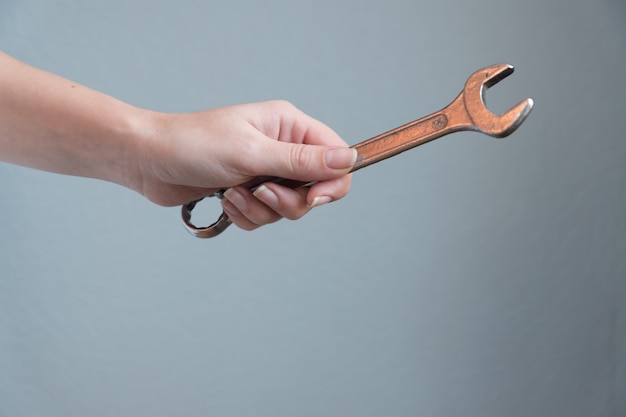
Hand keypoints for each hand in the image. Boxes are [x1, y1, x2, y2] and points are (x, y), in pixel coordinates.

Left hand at [131, 100, 355, 230]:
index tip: (315, 198)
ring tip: (234, 194)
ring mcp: (265, 171)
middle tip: (261, 192)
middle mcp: (282, 148)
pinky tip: (226, 200)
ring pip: (289, 208)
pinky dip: (247, 216)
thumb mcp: (252, 153)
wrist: (149, 161)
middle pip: (315, 188)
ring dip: (261, 209)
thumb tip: (349, 159)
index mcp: (289, 126)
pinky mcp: (249, 192)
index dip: (333, 181)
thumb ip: (302, 161)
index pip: (335, 156)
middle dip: (288, 200)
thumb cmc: (194, 144)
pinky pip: (265, 217)